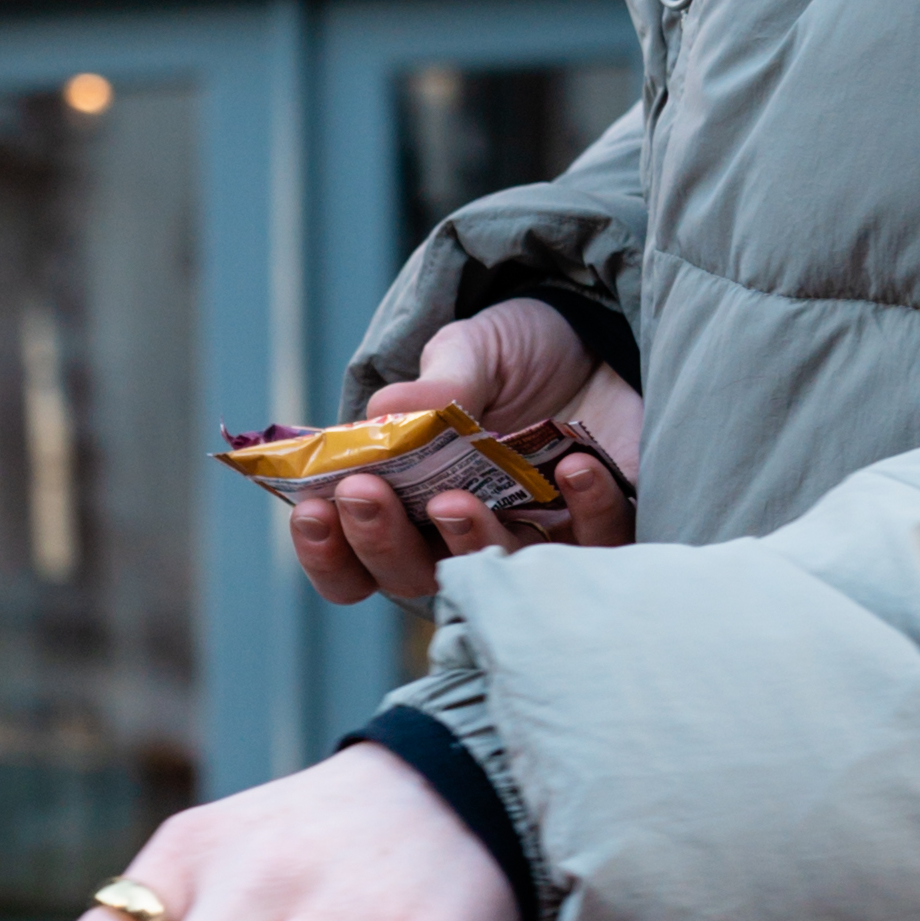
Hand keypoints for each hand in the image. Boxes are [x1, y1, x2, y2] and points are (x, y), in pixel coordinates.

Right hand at [281, 300, 640, 607]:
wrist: (606, 341)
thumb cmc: (520, 357)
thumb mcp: (471, 352)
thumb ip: (434, 386)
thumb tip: (384, 415)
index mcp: (412, 500)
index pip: (354, 559)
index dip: (327, 549)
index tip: (314, 510)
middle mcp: (466, 535)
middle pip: (409, 577)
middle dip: (379, 542)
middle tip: (367, 495)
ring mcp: (534, 541)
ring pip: (493, 579)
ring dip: (466, 543)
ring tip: (456, 500)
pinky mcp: (603, 533)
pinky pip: (595, 548)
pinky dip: (586, 513)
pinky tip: (576, 467)